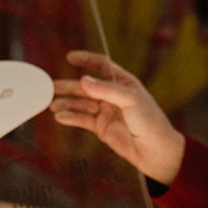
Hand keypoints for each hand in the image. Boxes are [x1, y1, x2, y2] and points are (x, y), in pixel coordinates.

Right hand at [51, 50, 185, 184]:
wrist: (156, 150)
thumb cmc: (151, 121)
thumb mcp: (131, 100)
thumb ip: (107, 90)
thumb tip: (84, 80)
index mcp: (123, 83)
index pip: (102, 66)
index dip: (87, 60)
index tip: (71, 57)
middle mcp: (112, 96)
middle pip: (86, 87)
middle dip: (69, 86)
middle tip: (51, 86)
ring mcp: (106, 112)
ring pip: (81, 104)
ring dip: (66, 103)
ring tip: (51, 103)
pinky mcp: (101, 128)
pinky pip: (82, 120)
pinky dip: (71, 117)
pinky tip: (60, 116)